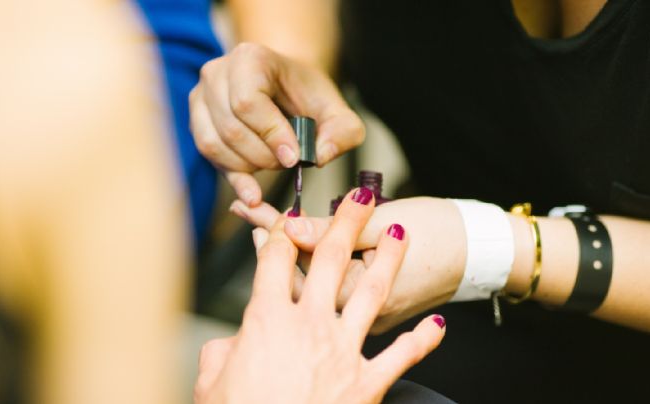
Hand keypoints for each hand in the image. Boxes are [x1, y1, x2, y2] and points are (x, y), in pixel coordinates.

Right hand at [189, 43, 363, 205]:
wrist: (286, 88)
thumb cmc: (308, 97)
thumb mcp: (338, 111)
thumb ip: (343, 132)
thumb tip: (320, 156)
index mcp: (250, 58)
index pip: (248, 102)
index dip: (271, 135)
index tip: (293, 157)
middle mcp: (217, 72)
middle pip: (231, 128)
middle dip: (263, 156)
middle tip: (287, 163)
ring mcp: (201, 96)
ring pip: (214, 144)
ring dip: (247, 166)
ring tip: (273, 163)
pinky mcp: (197, 120)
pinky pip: (208, 154)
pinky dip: (232, 175)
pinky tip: (252, 190)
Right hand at [195, 189, 445, 403]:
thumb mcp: (211, 383)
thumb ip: (221, 352)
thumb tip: (229, 345)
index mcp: (267, 320)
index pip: (275, 261)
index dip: (282, 231)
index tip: (291, 215)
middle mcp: (309, 326)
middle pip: (330, 260)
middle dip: (347, 222)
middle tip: (361, 196)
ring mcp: (343, 351)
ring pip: (371, 292)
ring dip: (388, 260)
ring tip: (400, 233)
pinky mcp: (367, 382)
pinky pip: (402, 355)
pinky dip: (423, 340)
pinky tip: (438, 325)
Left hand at [231, 197, 466, 333]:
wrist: (480, 254)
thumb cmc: (442, 236)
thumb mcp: (387, 224)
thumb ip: (336, 231)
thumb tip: (291, 228)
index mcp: (358, 293)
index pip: (302, 259)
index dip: (274, 228)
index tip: (252, 207)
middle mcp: (356, 313)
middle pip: (300, 273)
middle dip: (273, 239)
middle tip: (247, 211)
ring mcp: (363, 315)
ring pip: (315, 282)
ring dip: (291, 251)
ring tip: (265, 226)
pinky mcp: (372, 309)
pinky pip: (334, 287)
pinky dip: (317, 263)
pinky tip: (303, 246)